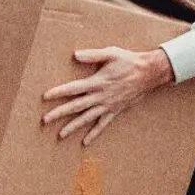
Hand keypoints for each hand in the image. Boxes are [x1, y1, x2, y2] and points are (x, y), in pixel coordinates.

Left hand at [42, 46, 173, 145]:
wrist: (149, 73)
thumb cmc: (129, 61)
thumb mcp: (111, 53)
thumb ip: (92, 54)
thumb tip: (75, 55)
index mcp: (97, 82)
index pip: (73, 89)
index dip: (58, 92)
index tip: (45, 97)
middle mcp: (100, 96)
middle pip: (76, 107)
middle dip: (59, 113)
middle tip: (45, 120)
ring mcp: (108, 105)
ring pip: (87, 118)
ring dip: (73, 127)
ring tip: (60, 135)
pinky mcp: (115, 110)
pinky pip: (103, 124)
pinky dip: (94, 133)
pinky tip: (85, 142)